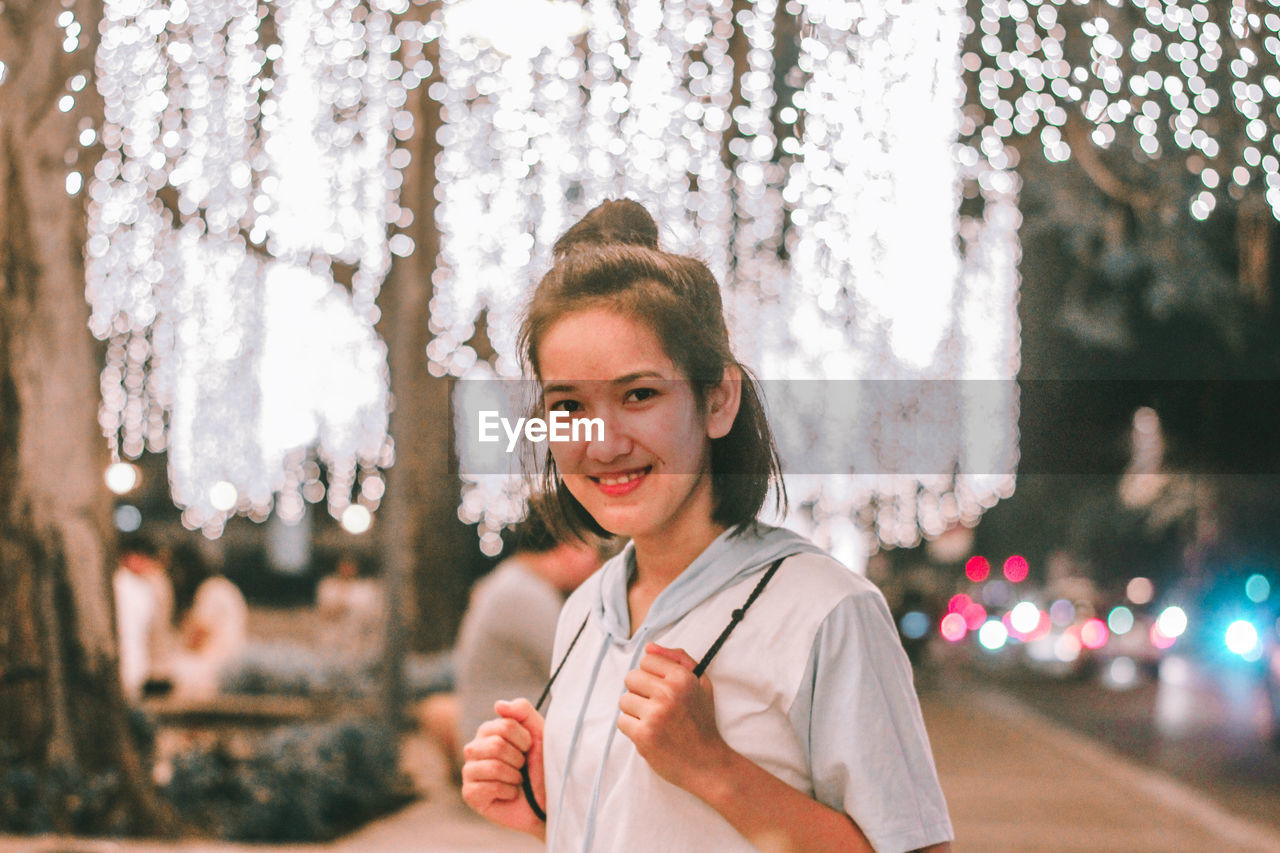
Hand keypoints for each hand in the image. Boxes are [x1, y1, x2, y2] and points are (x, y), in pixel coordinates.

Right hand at [460, 698, 546, 836]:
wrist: (546, 800)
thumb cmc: (542, 765)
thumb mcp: (539, 732)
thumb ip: (522, 711)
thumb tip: (498, 704)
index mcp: (488, 731)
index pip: (504, 725)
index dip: (524, 739)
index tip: (528, 748)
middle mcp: (474, 749)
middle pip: (496, 745)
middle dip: (518, 759)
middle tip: (522, 767)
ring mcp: (470, 771)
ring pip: (492, 766)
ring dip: (514, 776)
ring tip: (517, 781)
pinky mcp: (470, 794)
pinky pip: (488, 787)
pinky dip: (508, 791)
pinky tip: (510, 794)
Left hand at [616, 643, 731, 790]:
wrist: (708, 764)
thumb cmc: (702, 722)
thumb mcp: (701, 684)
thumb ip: (678, 659)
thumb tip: (649, 647)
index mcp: (683, 678)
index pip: (647, 660)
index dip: (653, 676)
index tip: (663, 690)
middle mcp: (668, 693)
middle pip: (631, 678)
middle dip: (641, 692)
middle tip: (656, 707)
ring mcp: (654, 715)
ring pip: (624, 700)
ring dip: (635, 711)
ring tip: (654, 722)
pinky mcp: (643, 736)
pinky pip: (622, 721)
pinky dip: (632, 728)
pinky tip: (650, 734)